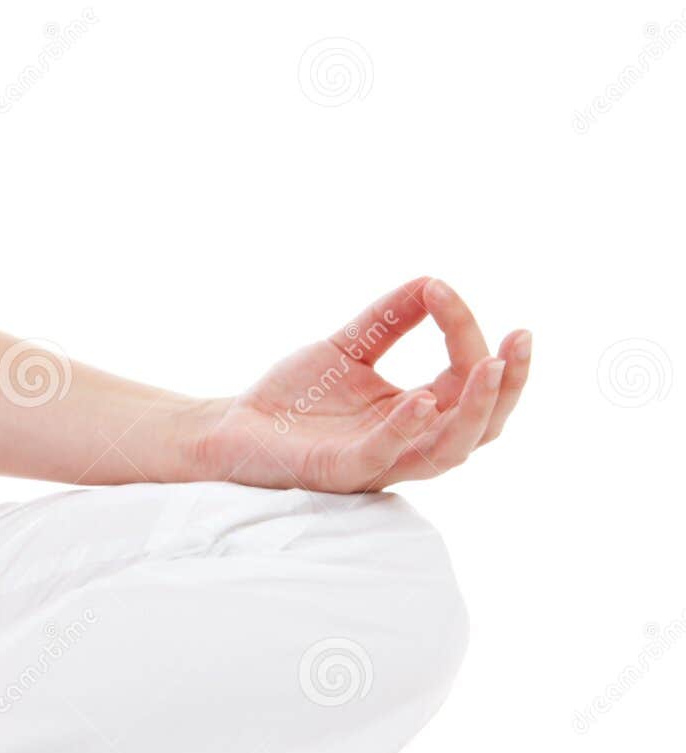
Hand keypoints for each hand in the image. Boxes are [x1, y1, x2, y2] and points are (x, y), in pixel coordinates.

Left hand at [198, 277, 530, 492]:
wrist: (232, 425)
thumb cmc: (292, 397)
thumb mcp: (348, 348)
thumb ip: (389, 320)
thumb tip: (433, 280)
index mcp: (417, 413)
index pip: (464, 376)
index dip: (464, 333)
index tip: (442, 289)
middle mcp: (408, 442)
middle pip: (482, 425)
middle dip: (509, 385)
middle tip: (520, 340)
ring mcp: (378, 461)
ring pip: (449, 451)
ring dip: (475, 410)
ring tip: (490, 366)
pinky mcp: (342, 472)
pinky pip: (386, 456)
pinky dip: (406, 430)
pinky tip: (420, 399)